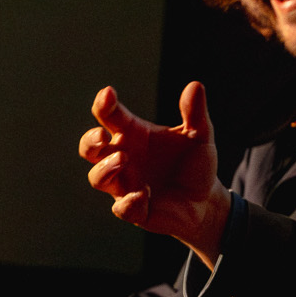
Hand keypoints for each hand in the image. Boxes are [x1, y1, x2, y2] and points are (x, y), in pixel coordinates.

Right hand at [79, 82, 230, 265]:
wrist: (205, 200)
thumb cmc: (195, 163)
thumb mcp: (199, 136)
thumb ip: (194, 113)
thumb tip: (195, 86)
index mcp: (134, 134)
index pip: (110, 116)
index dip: (105, 105)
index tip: (107, 94)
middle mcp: (123, 158)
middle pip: (90, 148)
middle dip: (90, 141)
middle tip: (103, 135)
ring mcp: (125, 185)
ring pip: (98, 178)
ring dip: (105, 169)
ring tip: (123, 160)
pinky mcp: (135, 210)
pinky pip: (122, 208)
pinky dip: (129, 202)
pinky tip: (144, 194)